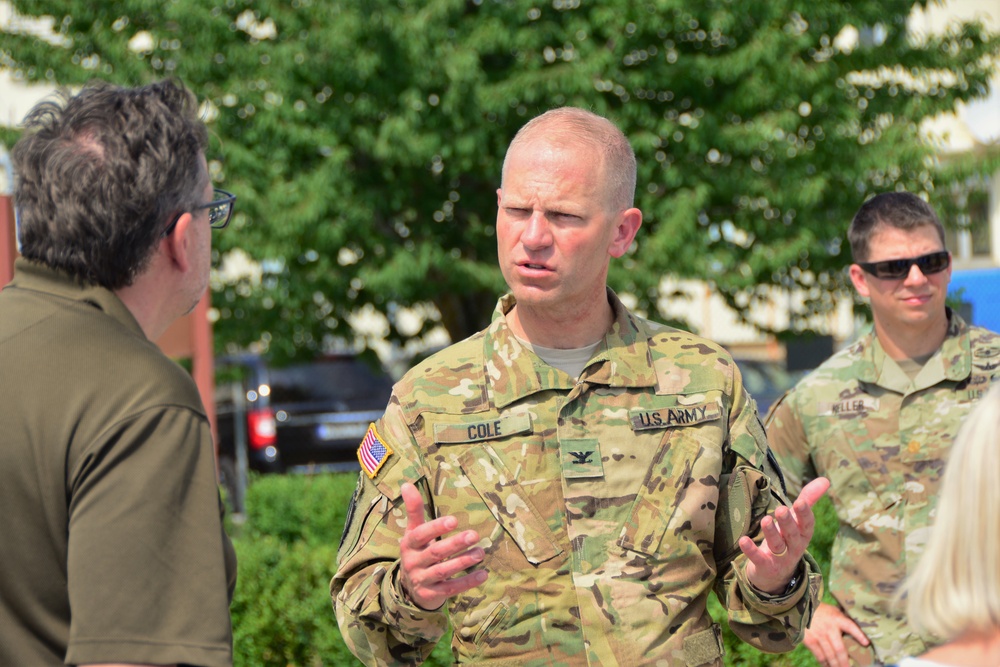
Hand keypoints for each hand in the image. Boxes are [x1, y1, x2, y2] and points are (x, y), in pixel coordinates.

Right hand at [398, 482, 487, 610]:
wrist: (409, 587)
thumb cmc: (417, 551)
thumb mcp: (413, 531)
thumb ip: (414, 509)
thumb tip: (407, 484)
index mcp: (408, 544)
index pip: (421, 535)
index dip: (436, 528)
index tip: (454, 520)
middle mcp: (412, 562)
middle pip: (435, 552)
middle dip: (455, 544)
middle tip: (475, 535)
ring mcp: (421, 580)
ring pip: (443, 571)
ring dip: (463, 562)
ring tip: (481, 552)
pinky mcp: (431, 595)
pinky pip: (450, 589)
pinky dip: (467, 582)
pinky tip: (483, 574)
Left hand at [738, 476, 829, 593]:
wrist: (776, 575)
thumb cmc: (788, 540)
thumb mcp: (798, 522)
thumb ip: (809, 500)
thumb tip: (825, 480)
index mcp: (802, 535)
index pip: (807, 525)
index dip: (804, 514)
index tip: (800, 502)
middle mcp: (794, 547)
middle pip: (792, 535)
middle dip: (787, 523)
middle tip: (781, 510)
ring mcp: (780, 558)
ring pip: (777, 546)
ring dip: (771, 533)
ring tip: (765, 520)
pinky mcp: (765, 566)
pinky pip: (758, 559)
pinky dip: (751, 550)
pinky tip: (743, 540)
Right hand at [803, 602, 869, 666]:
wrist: (800, 608)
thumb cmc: (821, 610)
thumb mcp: (833, 611)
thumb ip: (843, 620)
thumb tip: (859, 629)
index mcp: (837, 619)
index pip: (850, 626)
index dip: (859, 635)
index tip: (866, 643)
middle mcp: (829, 628)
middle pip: (839, 649)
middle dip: (845, 662)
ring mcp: (819, 636)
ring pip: (830, 655)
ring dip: (836, 665)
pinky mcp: (810, 641)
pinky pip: (819, 655)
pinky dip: (824, 663)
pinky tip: (828, 666)